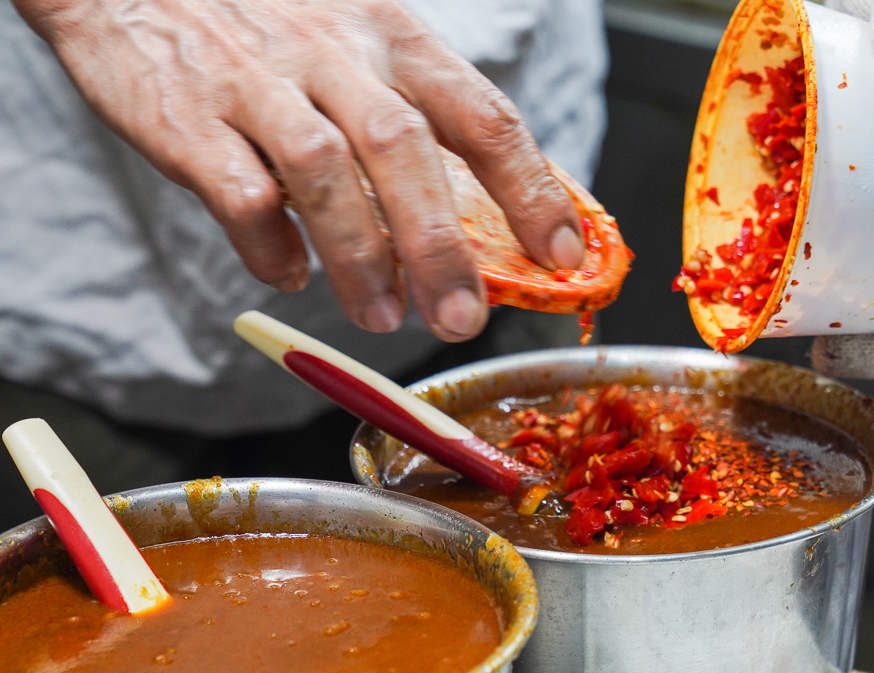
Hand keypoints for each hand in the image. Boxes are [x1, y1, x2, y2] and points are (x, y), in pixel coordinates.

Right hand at [13, 0, 585, 340]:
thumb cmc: (270, 17)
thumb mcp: (359, 38)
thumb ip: (414, 114)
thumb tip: (479, 218)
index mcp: (394, 37)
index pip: (482, 114)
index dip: (530, 189)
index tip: (562, 255)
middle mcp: (334, 53)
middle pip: (404, 149)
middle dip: (441, 246)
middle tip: (462, 319)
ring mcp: (258, 81)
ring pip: (322, 172)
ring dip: (360, 256)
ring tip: (384, 317)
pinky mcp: (188, 115)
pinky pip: (236, 191)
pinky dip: (268, 245)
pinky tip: (288, 274)